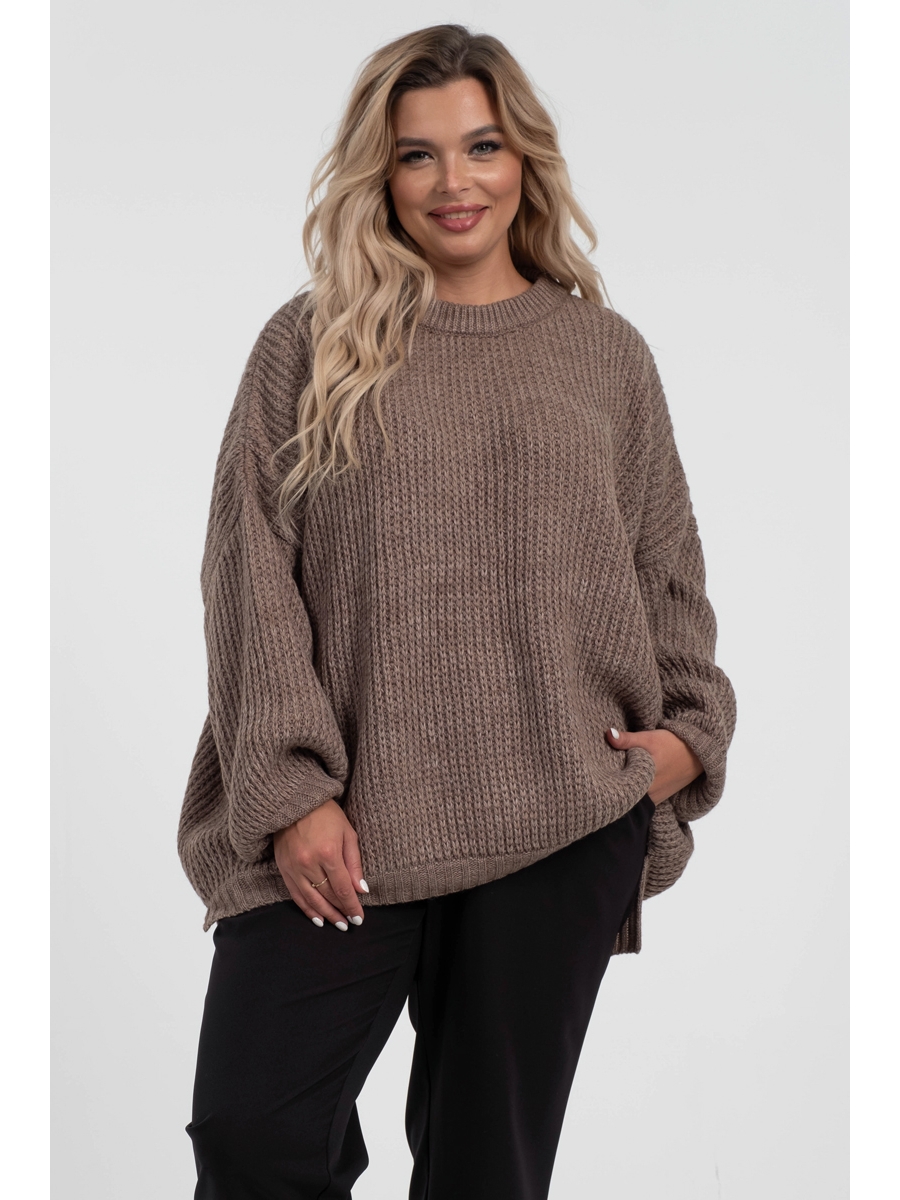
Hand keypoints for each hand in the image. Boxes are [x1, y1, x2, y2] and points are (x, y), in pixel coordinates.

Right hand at [272, 799, 367, 930]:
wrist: (295, 801)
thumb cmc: (326, 814)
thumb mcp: (347, 833)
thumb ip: (354, 863)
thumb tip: (361, 890)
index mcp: (328, 853)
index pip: (342, 889)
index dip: (352, 906)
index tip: (359, 919)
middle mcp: (309, 863)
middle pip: (327, 896)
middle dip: (340, 911)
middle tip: (349, 923)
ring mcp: (294, 867)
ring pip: (311, 900)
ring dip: (325, 915)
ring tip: (336, 924)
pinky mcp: (283, 868)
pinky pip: (295, 895)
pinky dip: (306, 909)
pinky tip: (316, 918)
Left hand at [604, 727, 702, 804]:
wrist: (699, 754)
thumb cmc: (673, 745)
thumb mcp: (649, 738)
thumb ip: (627, 739)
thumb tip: (608, 734)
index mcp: (642, 784)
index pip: (616, 790)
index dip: (604, 782)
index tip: (595, 772)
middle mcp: (648, 797)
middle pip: (622, 795)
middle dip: (611, 786)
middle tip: (599, 772)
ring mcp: (653, 800)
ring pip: (631, 798)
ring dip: (622, 789)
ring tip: (609, 775)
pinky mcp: (658, 799)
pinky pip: (640, 799)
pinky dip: (632, 792)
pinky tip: (625, 779)